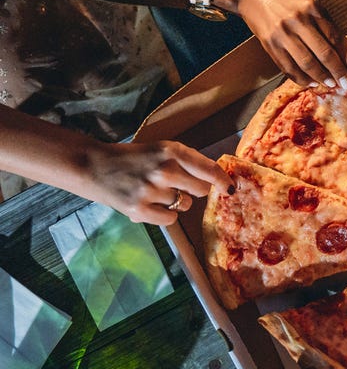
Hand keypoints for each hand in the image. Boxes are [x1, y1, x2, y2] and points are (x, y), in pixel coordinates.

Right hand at [83, 140, 228, 225]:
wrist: (93, 166)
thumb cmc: (133, 158)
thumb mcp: (161, 150)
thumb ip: (187, 161)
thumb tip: (217, 179)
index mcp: (171, 151)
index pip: (208, 169)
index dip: (223, 181)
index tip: (231, 189)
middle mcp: (164, 170)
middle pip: (200, 190)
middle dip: (193, 190)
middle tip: (175, 184)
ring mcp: (152, 191)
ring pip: (185, 205)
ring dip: (176, 202)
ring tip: (154, 191)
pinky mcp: (139, 209)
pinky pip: (170, 218)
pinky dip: (164, 214)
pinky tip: (149, 204)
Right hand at [231, 0, 346, 86]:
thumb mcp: (309, 1)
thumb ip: (324, 23)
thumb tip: (343, 51)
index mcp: (313, 7)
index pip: (336, 38)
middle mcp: (298, 20)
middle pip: (324, 53)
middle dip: (338, 72)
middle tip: (346, 84)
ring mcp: (282, 33)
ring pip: (307, 63)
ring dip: (321, 77)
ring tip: (331, 84)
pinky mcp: (269, 44)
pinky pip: (288, 67)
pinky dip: (301, 78)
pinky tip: (311, 82)